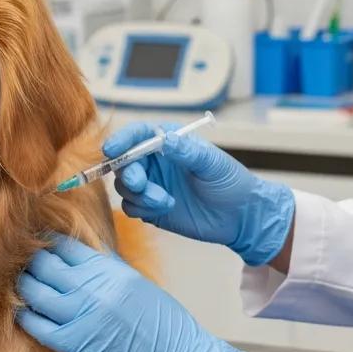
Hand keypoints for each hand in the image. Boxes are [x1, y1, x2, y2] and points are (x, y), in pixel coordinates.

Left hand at [17, 234, 242, 351]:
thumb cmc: (162, 323)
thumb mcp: (135, 281)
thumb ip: (105, 266)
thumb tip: (79, 252)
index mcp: (110, 268)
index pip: (64, 245)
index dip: (48, 245)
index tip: (41, 249)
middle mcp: (93, 287)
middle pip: (43, 264)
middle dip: (31, 264)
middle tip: (26, 269)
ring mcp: (81, 315)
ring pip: (33, 291)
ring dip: (24, 288)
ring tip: (25, 289)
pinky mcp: (74, 344)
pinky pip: (35, 325)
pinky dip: (26, 317)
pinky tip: (28, 315)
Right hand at [105, 122, 294, 265]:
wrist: (240, 217)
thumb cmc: (231, 182)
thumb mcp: (212, 163)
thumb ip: (188, 152)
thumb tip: (166, 139)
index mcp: (168, 142)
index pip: (137, 135)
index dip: (122, 139)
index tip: (112, 149)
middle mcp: (155, 161)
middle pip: (124, 161)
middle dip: (129, 173)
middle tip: (141, 183)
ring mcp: (151, 184)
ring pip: (125, 186)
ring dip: (139, 194)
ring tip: (165, 201)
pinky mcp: (150, 207)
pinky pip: (131, 206)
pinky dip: (142, 208)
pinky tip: (165, 209)